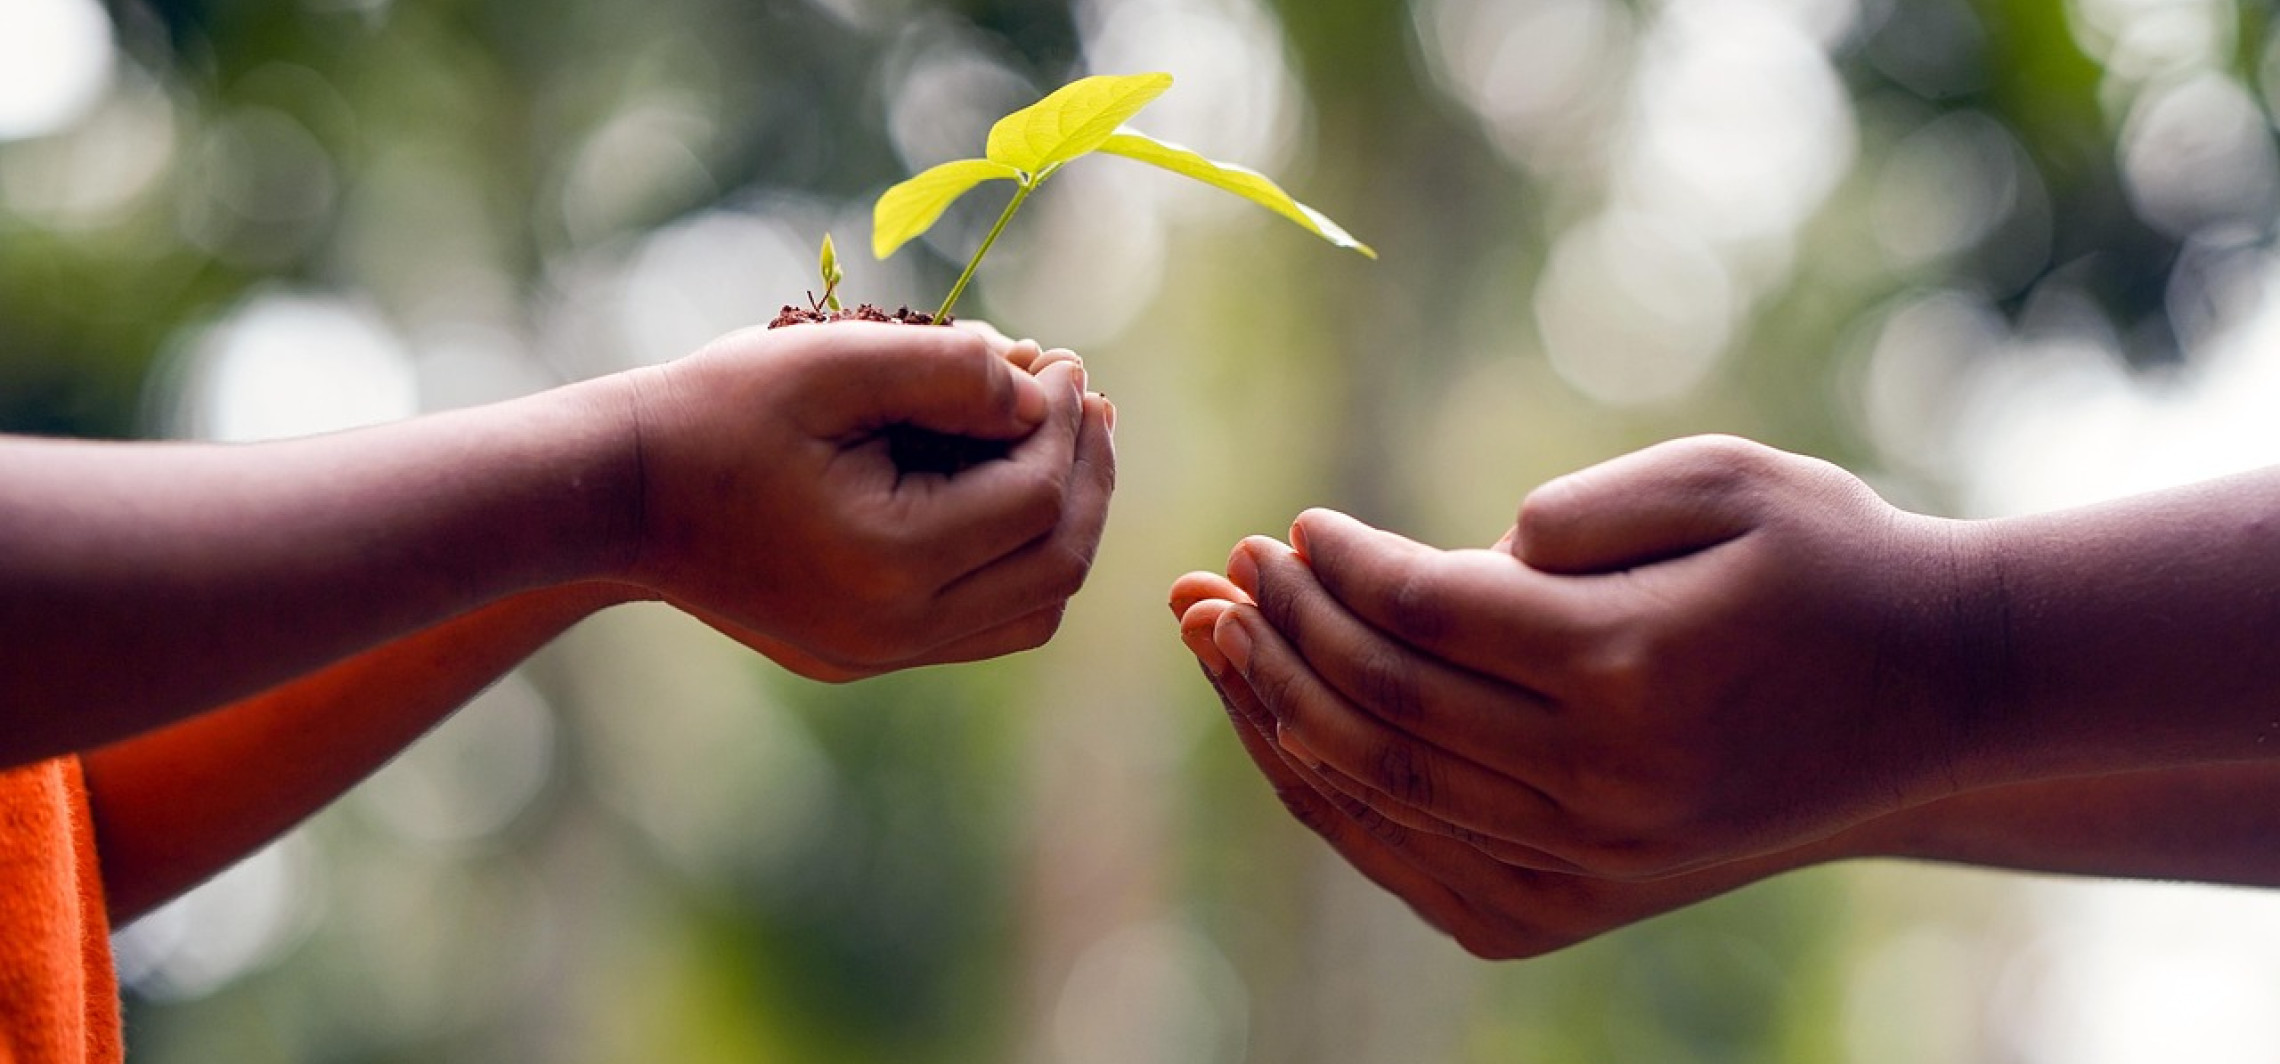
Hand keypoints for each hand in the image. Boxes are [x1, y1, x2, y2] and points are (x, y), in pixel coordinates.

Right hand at [624, 321, 1114, 678]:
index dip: (1064, 421)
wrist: (619, 492)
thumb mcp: (833, 361)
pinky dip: (1016, 560)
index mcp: (891, 563)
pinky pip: (980, 624)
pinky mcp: (864, 656)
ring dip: (1063, 524)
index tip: (1062, 358)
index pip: (1035, 497)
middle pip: (1053, 565)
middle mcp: (894, 631)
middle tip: (1087, 399)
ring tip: (1065, 441)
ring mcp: (880, 654)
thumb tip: (1041, 386)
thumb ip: (950, 367)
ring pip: (1031, 610)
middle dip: (1085, 474)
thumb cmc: (719, 411)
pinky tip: (1011, 488)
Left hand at [1192, 435, 1992, 878]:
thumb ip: (1581, 511)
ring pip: (1384, 794)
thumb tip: (1452, 564)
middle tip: (1226, 576)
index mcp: (1633, 666)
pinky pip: (1421, 865)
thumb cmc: (1826, 561)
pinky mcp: (1589, 904)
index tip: (1298, 525)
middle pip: (1385, 706)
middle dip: (1285, 633)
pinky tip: (1291, 738)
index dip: (1341, 564)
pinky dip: (1339, 806)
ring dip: (1282, 716)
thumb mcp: (1727, 481)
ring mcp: (1597, 861)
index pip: (1426, 611)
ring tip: (1225, 645)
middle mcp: (1606, 782)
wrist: (1934, 700)